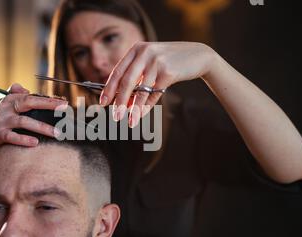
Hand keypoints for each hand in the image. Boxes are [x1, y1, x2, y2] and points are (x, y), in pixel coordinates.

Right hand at [0, 83, 67, 156]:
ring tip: (56, 133)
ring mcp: (1, 121)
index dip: (48, 99)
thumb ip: (16, 94)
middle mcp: (6, 107)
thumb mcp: (7, 105)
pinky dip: (24, 139)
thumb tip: (26, 90)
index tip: (64, 103)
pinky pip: (12, 137)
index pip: (32, 97)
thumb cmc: (2, 120)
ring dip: (41, 127)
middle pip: (28, 103)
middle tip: (64, 109)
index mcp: (10, 99)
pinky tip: (36, 142)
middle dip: (47, 105)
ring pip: (24, 122)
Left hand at [100, 42, 215, 126]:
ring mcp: (157, 61)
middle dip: (119, 101)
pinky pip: (154, 93)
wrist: (199, 56)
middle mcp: (145, 52)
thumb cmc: (170, 63)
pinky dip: (147, 106)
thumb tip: (122, 102)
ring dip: (134, 109)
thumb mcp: (151, 65)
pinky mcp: (168, 72)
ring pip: (141, 90)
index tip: (102, 102)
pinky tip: (142, 114)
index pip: (118, 71)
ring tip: (129, 121)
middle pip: (126, 81)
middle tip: (115, 116)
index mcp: (137, 49)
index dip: (109, 88)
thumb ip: (137, 79)